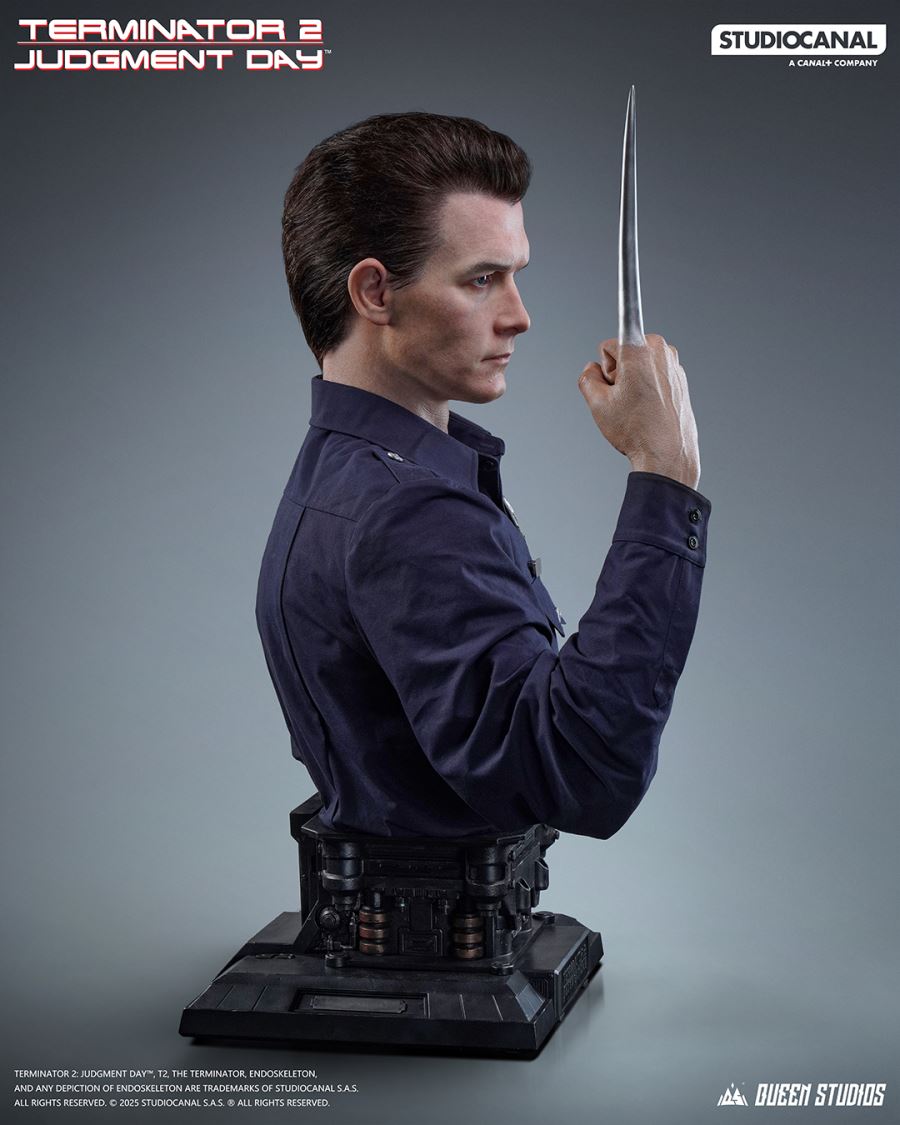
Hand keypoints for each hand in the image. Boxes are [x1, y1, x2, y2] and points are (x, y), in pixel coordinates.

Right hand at [578, 333, 699, 488]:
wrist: (667, 454)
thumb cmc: (636, 430)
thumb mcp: (597, 404)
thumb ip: (587, 377)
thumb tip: (592, 369)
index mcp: (638, 350)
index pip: (608, 344)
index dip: (605, 366)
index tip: (613, 380)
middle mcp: (660, 350)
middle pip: (626, 352)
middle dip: (620, 373)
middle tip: (623, 400)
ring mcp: (674, 364)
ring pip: (641, 363)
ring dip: (635, 380)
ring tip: (637, 407)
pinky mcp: (681, 378)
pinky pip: (656, 375)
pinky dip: (650, 388)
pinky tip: (650, 409)